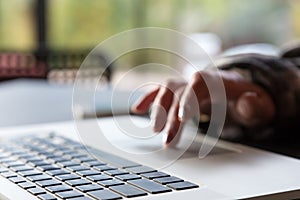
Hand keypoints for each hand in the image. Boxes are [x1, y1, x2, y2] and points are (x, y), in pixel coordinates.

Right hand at [132, 70, 274, 145]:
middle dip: (171, 115)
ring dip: (158, 109)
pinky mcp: (179, 91)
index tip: (181, 117)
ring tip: (154, 129)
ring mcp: (186, 84)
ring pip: (166, 90)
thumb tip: (247, 103)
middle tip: (167, 140)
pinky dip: (148, 99)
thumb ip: (255, 106)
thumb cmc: (246, 98)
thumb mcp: (259, 104)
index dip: (188, 98)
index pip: (198, 83)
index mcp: (216, 80)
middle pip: (179, 92)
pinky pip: (160, 91)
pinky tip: (137, 110)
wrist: (238, 89)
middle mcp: (196, 80)